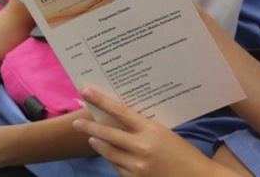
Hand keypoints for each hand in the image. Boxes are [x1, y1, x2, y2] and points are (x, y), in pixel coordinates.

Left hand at [73, 87, 215, 176]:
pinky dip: (112, 159)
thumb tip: (120, 119)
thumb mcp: (164, 132)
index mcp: (150, 129)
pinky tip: (110, 154)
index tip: (86, 92)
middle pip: (107, 133)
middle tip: (77, 123)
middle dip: (89, 127)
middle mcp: (141, 147)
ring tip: (91, 137)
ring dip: (98, 143)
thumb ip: (143, 127)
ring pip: (109, 152)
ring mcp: (138, 165)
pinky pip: (117, 167)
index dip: (101, 100)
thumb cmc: (182, 152)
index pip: (119, 111)